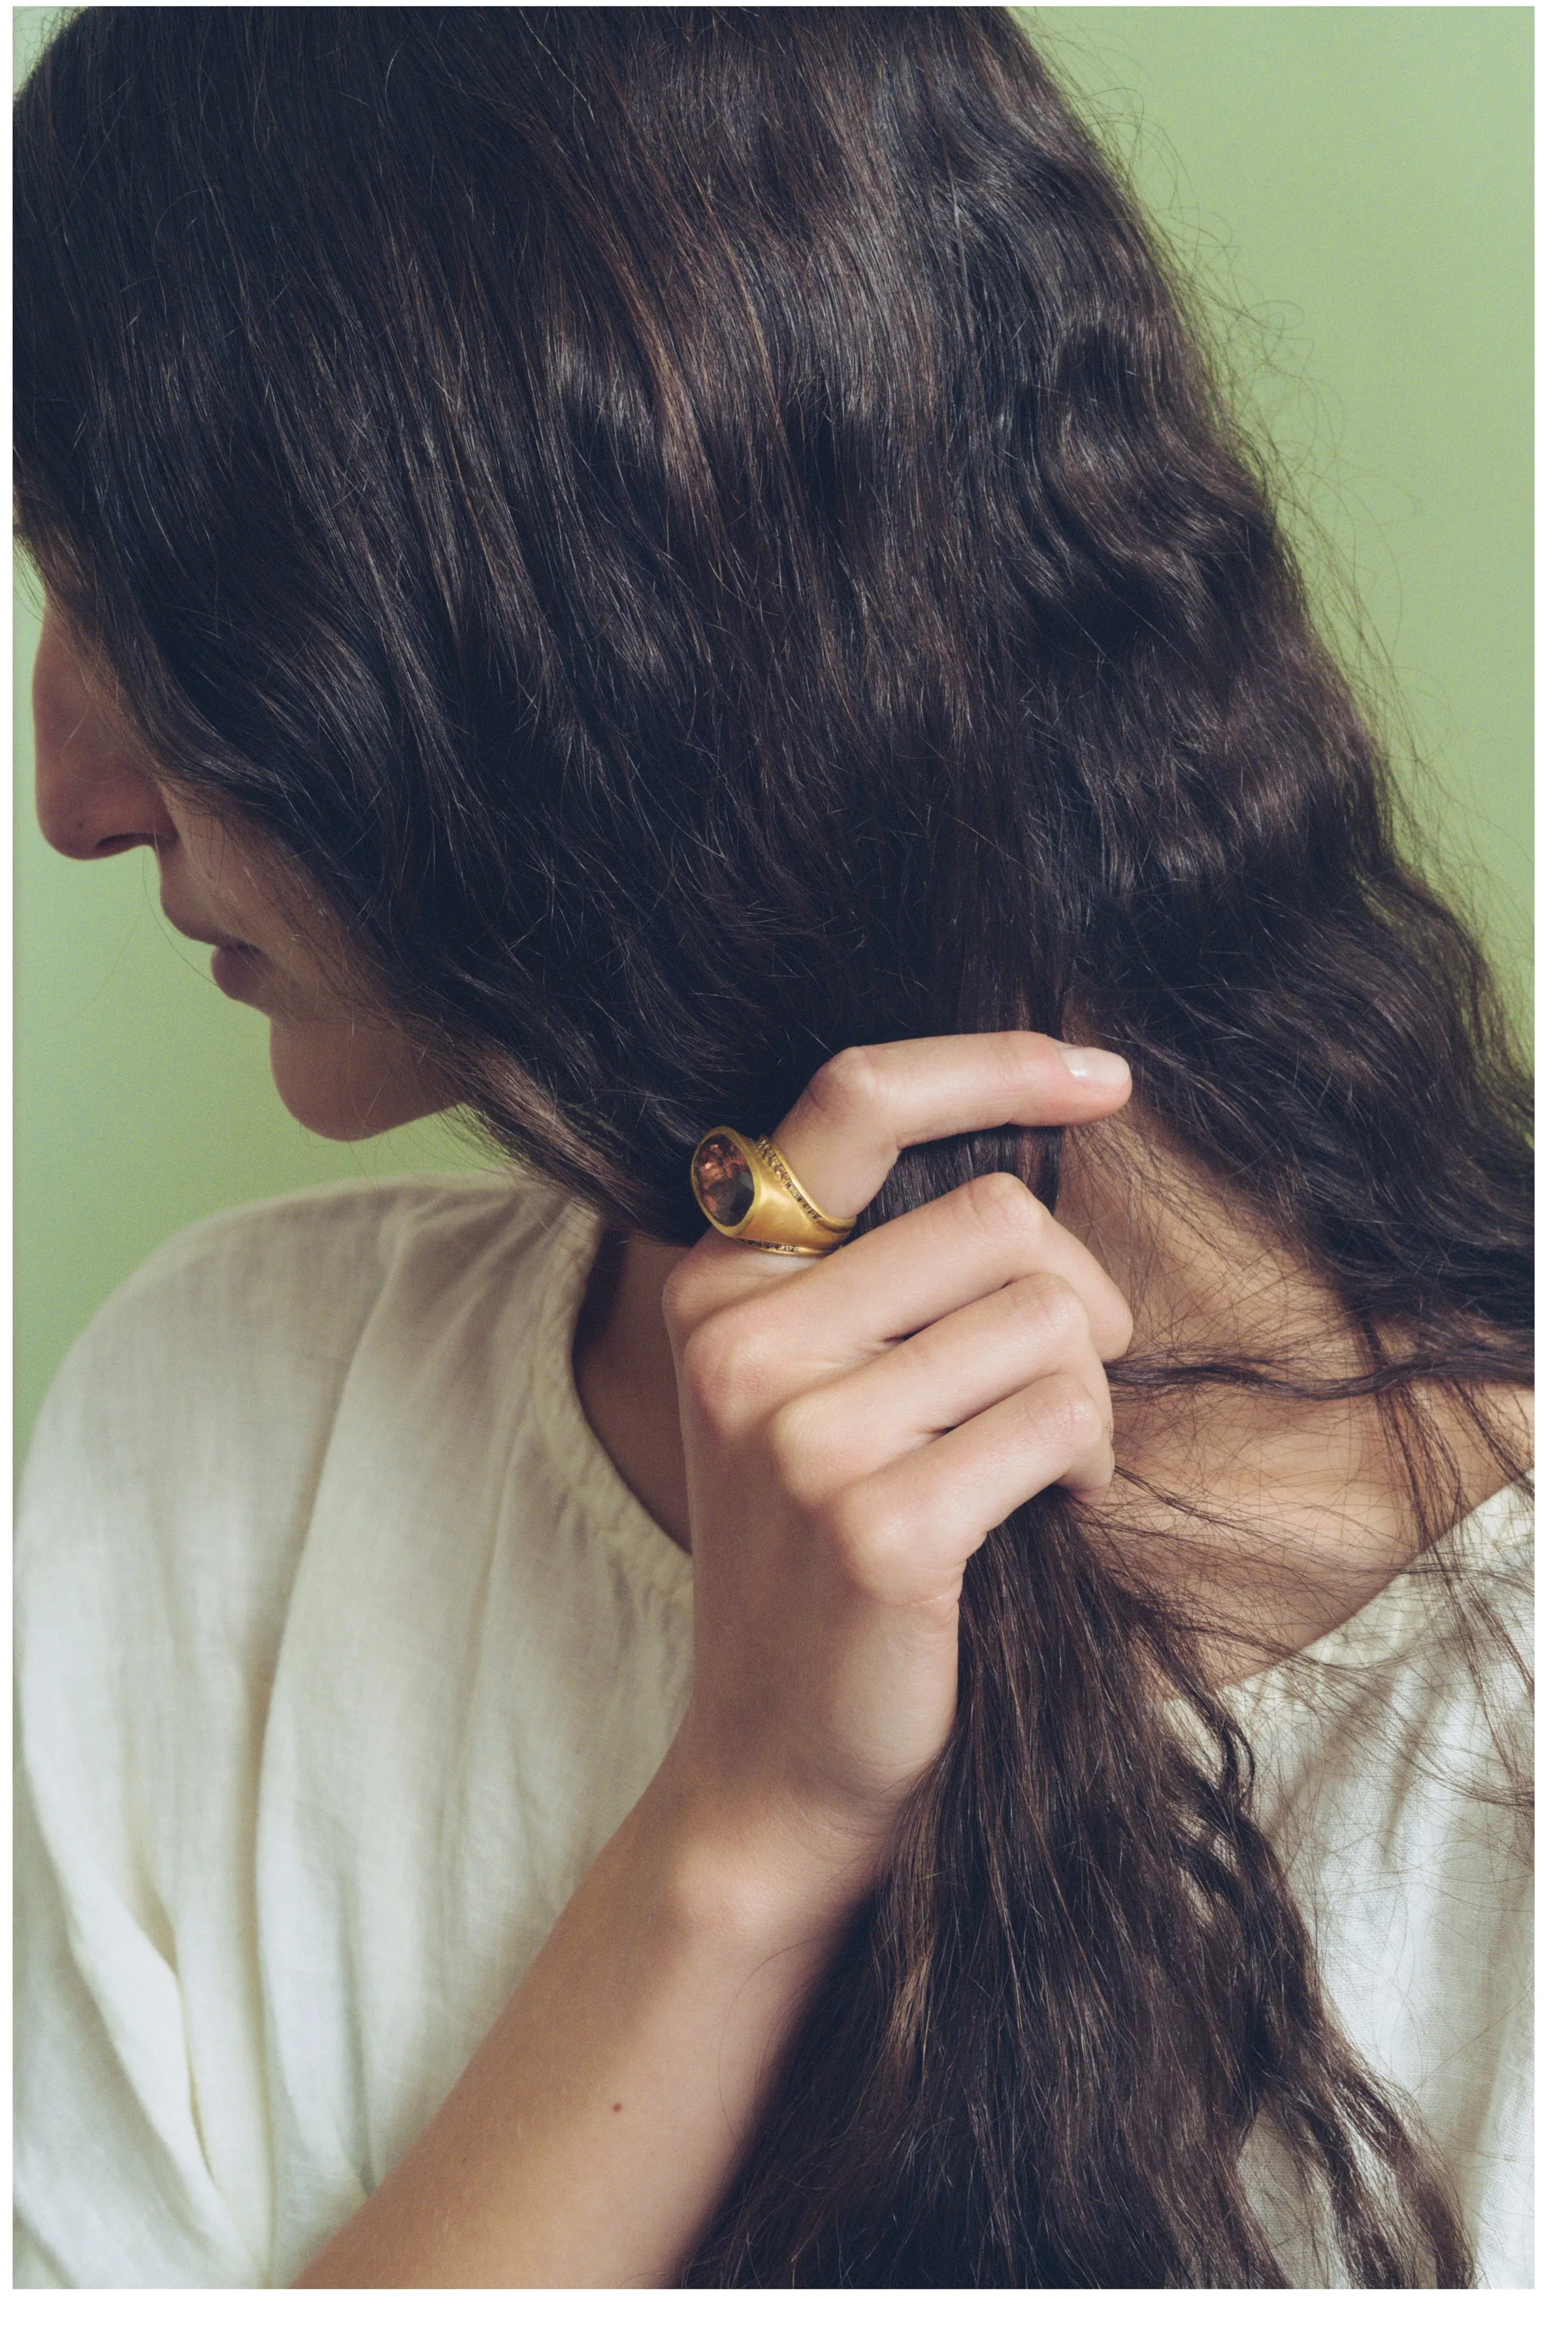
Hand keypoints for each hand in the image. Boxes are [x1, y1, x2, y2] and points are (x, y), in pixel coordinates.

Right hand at [656, 1032, 1133, 1922]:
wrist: (779, 1762)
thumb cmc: (824, 1559)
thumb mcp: (814, 1389)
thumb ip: (882, 1273)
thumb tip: (1044, 1156)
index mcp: (718, 1281)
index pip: (853, 1100)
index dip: (992, 1064)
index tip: (1103, 1074)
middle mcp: (738, 1338)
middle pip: (998, 1216)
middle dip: (1076, 1294)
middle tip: (1066, 1378)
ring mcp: (799, 1434)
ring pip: (1044, 1319)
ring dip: (1083, 1391)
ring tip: (1036, 1463)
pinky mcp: (876, 1525)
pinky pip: (1060, 1419)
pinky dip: (1087, 1461)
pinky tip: (1045, 1513)